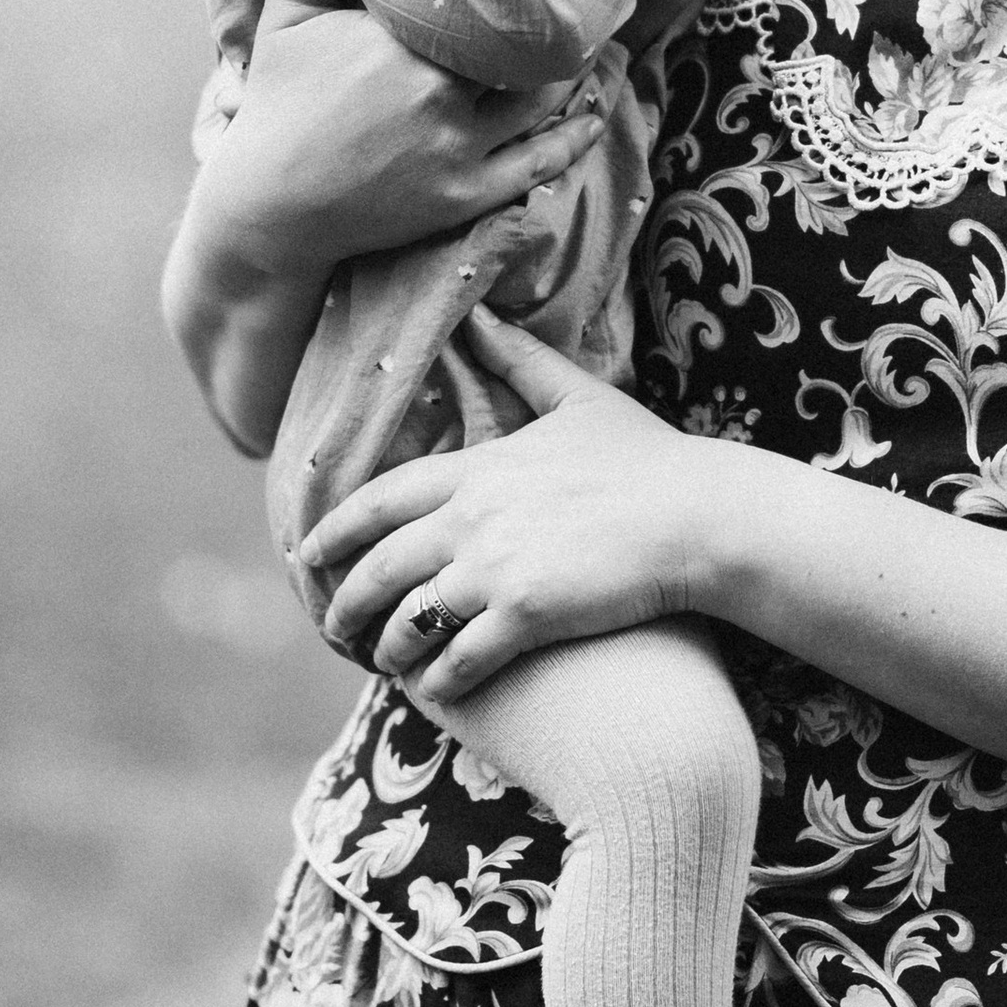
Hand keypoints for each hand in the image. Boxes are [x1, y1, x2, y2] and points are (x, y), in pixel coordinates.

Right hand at [208, 0, 602, 277]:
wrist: (269, 206)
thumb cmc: (277, 104)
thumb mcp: (282, 18)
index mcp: (397, 37)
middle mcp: (436, 88)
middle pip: (515, 42)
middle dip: (551, 14)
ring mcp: (455, 144)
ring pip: (537, 97)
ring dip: (572, 69)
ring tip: (596, 40)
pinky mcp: (464, 193)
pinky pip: (536, 164)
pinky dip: (573, 139)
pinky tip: (595, 116)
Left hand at [306, 310, 733, 697]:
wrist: (699, 516)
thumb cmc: (648, 459)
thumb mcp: (580, 398)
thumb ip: (521, 361)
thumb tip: (481, 317)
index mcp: (478, 468)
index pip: (381, 500)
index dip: (336, 531)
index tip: (307, 554)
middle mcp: (473, 517)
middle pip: (380, 566)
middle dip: (346, 602)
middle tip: (333, 625)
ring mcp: (495, 568)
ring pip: (410, 619)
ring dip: (387, 647)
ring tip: (382, 663)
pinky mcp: (526, 615)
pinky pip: (458, 659)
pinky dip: (437, 680)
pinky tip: (432, 690)